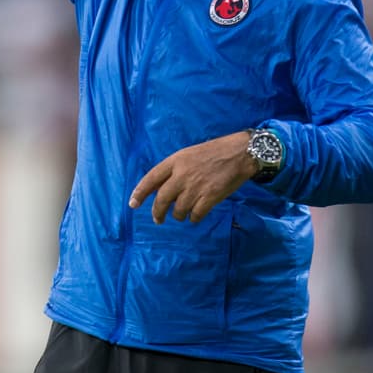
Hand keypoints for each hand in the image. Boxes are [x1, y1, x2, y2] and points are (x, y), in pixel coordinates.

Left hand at [128, 131, 258, 223]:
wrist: (239, 153)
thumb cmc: (213, 152)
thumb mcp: (187, 154)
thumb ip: (173, 170)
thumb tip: (159, 189)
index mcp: (175, 161)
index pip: (151, 178)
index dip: (139, 193)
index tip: (133, 204)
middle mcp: (182, 175)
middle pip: (162, 199)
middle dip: (157, 212)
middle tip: (157, 220)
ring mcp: (196, 187)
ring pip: (178, 210)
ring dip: (178, 215)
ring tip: (181, 215)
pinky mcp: (210, 197)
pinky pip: (196, 214)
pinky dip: (193, 218)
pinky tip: (194, 216)